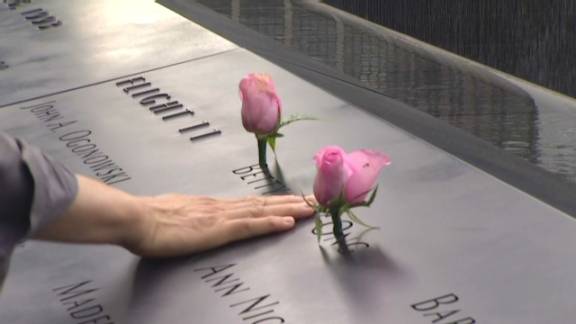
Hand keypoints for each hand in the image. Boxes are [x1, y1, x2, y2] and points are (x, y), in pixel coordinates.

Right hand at [35, 176, 314, 257]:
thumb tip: (191, 219)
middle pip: (264, 203)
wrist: (136, 218)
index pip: (251, 203)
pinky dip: (272, 223)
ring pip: (264, 211)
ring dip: (290, 209)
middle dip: (291, 202)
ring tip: (312, 207)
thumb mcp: (174, 216)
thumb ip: (188, 217)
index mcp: (213, 206)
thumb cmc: (150, 220)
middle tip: (316, 199)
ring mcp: (222, 216)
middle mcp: (222, 207)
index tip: (293, 200)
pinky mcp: (218, 229)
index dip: (274, 202)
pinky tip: (289, 222)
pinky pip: (251, 226)